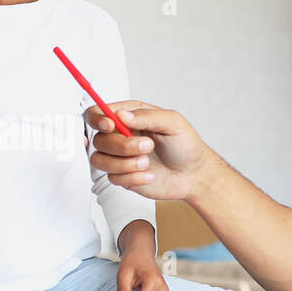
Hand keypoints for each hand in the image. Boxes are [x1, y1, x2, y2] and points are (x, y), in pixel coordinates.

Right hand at [84, 101, 219, 202]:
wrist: (193, 175)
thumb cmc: (186, 146)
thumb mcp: (173, 123)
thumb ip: (146, 116)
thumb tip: (121, 115)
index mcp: (130, 116)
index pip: (98, 113)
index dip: (97, 119)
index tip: (110, 126)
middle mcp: (120, 135)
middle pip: (99, 139)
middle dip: (122, 146)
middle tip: (148, 146)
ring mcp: (119, 157)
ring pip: (99, 160)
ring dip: (125, 164)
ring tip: (147, 163)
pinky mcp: (122, 175)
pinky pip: (112, 178)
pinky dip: (132, 177)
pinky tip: (149, 175)